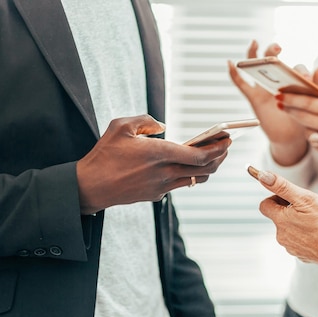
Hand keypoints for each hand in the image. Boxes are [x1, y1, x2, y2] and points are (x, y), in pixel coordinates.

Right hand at [77, 115, 229, 213]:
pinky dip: (190, 174)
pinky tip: (190, 164)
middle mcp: (164, 173)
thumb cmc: (103, 154)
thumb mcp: (121, 126)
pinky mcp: (155, 195)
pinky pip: (180, 184)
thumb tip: (163, 126)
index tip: (228, 139)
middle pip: (204, 169)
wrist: (89, 187)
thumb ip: (146, 120)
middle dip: (220, 157)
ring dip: (208, 168)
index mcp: (159, 154)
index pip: (199, 155)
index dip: (218, 148)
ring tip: (213, 155)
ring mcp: (162, 187)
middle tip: (226, 146)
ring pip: (195, 179)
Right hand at [228, 40, 307, 165]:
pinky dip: (234, 74)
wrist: (292, 137)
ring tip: (255, 42)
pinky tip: (230, 63)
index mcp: (294, 79)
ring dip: (254, 53)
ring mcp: (264, 87)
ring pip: (256, 66)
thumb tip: (317, 68)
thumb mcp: (315, 103)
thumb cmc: (305, 119)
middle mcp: (278, 79)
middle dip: (273, 51)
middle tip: (277, 49)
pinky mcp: (254, 98)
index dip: (301, 72)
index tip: (305, 79)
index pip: (297, 68)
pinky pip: (241, 84)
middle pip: (273, 59)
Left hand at [253, 168, 317, 265]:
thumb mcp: (304, 198)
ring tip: (316, 221)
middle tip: (308, 208)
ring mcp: (290, 247)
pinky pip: (298, 241)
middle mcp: (281, 235)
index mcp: (280, 220)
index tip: (290, 198)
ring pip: (289, 229)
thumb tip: (263, 176)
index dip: (276, 198)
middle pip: (278, 217)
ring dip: (298, 222)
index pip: (264, 205)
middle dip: (289, 210)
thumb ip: (282, 186)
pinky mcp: (300, 255)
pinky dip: (305, 235)